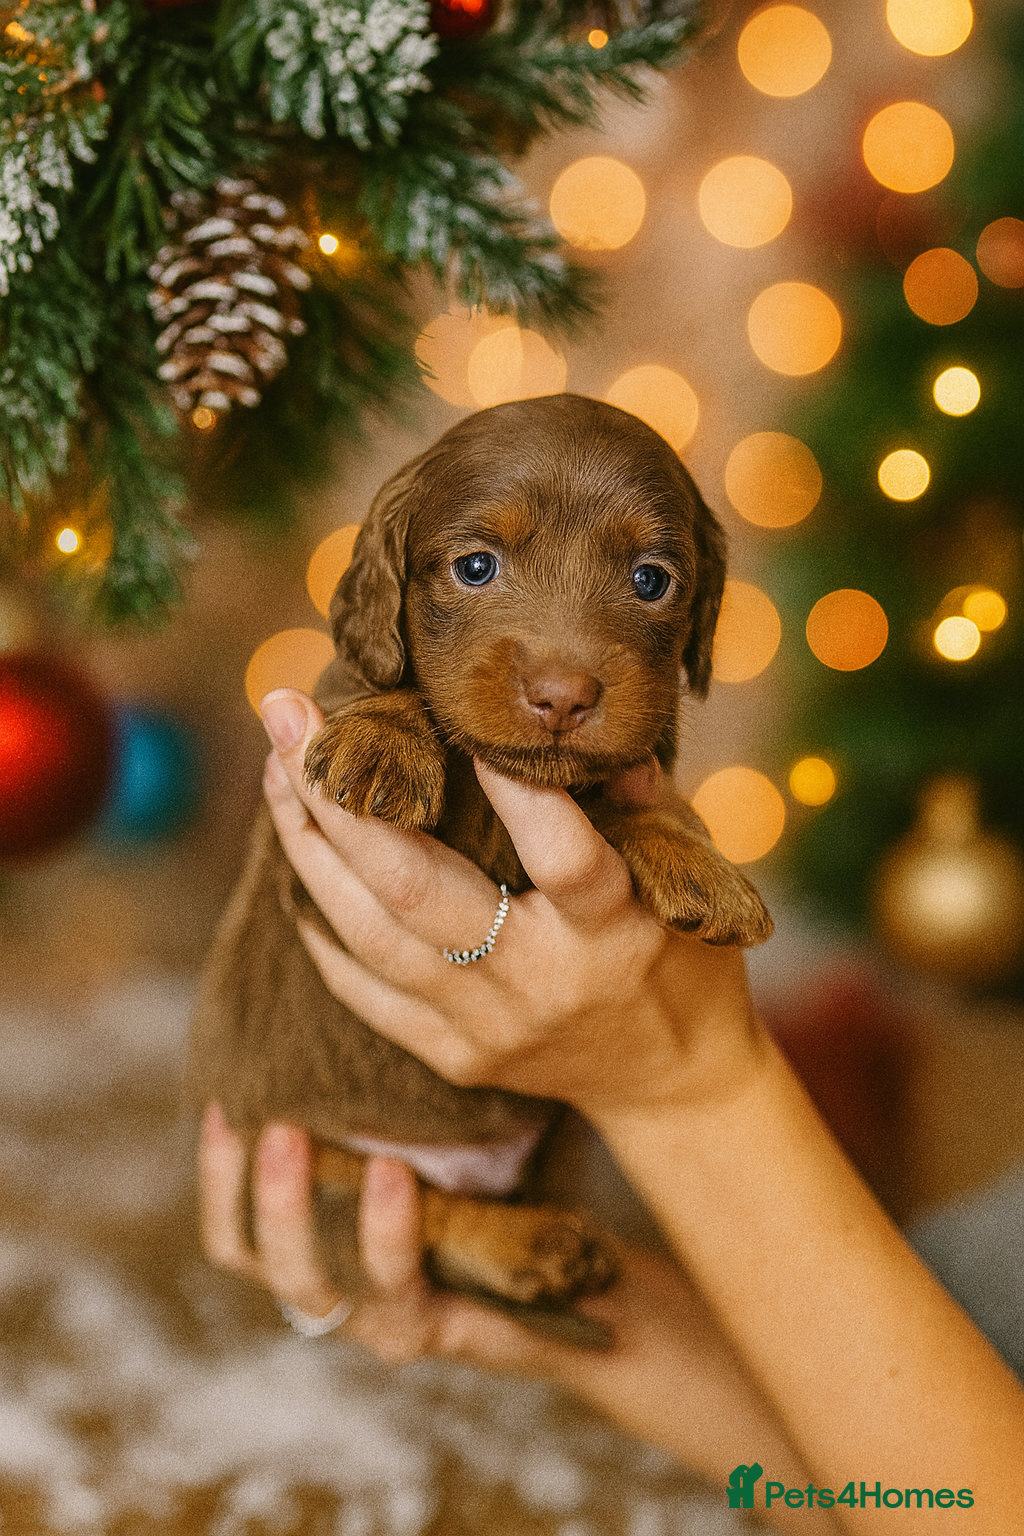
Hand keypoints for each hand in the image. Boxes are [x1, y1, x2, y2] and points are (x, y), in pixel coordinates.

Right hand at [197, 1101, 834, 1530]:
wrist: (596, 1276)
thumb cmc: (509, 1192)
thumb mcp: (439, 1137)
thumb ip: (391, 1092)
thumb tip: (366, 968)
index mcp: (327, 1241)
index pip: (234, 1221)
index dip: (214, 1170)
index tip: (219, 1100)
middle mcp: (341, 1288)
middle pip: (251, 1256)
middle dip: (247, 1187)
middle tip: (258, 1117)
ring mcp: (386, 1318)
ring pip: (309, 1286)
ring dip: (297, 1211)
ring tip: (303, 1139)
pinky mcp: (440, 1335)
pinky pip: (396, 1295)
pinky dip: (386, 1236)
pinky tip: (394, 1175)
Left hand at [259, 689, 764, 1123]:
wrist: (669, 1084)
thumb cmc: (683, 959)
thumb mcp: (689, 874)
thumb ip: (640, 799)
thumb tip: (573, 721)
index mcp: (611, 930)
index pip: (558, 853)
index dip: (511, 788)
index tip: (452, 716)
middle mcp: (538, 980)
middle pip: (417, 891)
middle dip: (340, 800)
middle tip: (287, 719)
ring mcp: (485, 1027)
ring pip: (371, 937)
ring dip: (310, 849)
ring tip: (276, 771)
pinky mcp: (452, 1057)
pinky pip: (363, 993)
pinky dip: (323, 929)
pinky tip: (296, 864)